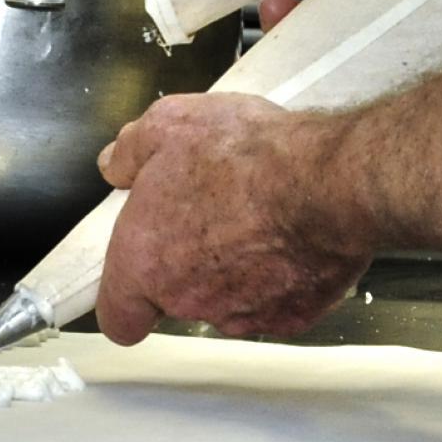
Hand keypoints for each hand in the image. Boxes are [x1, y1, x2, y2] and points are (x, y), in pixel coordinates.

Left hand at [94, 93, 372, 344]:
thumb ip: (130, 150)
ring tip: (256, 217)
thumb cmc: (248, 157)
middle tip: (212, 212)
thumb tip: (116, 164)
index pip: (118, 317)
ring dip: (236, 270)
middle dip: (190, 263)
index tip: (141, 273)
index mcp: (144, 261)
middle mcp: (187, 298)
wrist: (326, 182)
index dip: (128, 299)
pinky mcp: (289, 317)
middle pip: (178, 298)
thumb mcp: (170, 124)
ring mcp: (241, 314)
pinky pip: (276, 301)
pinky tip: (290, 235)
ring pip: (228, 301)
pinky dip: (281, 277)